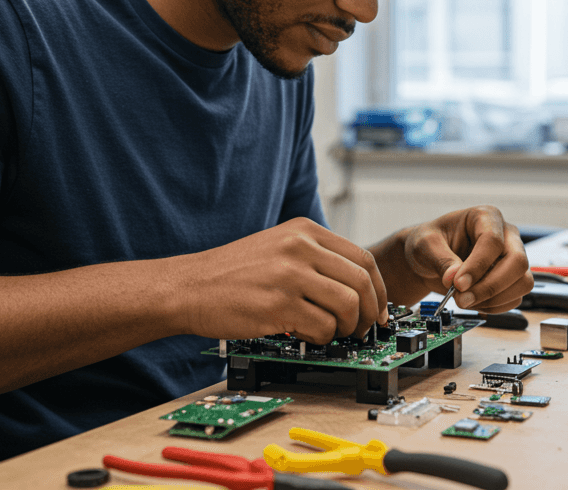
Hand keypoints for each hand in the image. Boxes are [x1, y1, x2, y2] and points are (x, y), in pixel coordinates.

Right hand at [176, 218, 388, 343]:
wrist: (189, 287)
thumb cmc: (232, 274)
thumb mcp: (277, 247)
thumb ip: (314, 257)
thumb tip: (356, 287)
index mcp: (304, 230)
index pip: (362, 258)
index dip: (378, 289)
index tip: (378, 308)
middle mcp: (300, 247)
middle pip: (362, 282)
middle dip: (369, 312)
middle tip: (362, 328)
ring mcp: (289, 275)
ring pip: (348, 305)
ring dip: (347, 327)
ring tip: (333, 333)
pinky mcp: (279, 304)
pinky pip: (323, 326)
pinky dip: (323, 337)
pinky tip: (307, 335)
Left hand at [392, 205, 531, 312]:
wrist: (429, 259)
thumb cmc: (430, 243)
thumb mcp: (426, 245)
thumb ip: (440, 259)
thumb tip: (454, 278)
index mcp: (486, 217)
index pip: (493, 241)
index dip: (477, 266)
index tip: (458, 284)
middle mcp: (506, 236)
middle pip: (518, 262)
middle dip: (489, 287)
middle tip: (462, 299)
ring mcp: (512, 258)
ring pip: (522, 282)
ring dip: (493, 299)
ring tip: (464, 300)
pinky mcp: (512, 279)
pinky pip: (515, 298)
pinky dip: (494, 307)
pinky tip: (473, 302)